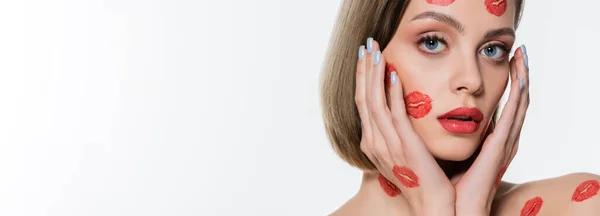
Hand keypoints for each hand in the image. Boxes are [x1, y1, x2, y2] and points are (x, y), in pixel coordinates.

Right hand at [355, 38, 454, 215]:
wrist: (433, 206)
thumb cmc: (422, 181)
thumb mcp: (402, 154)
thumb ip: (396, 132)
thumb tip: (399, 110)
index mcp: (372, 144)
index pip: (363, 104)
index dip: (363, 79)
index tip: (366, 58)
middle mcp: (374, 142)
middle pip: (364, 98)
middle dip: (365, 70)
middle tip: (367, 45)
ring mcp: (387, 144)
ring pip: (374, 102)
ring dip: (375, 74)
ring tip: (377, 52)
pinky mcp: (405, 145)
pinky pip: (394, 114)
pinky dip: (392, 93)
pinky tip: (394, 74)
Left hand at [453, 46, 529, 214]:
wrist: (453, 209)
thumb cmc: (450, 184)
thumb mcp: (452, 151)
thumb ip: (453, 134)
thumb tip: (438, 114)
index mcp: (492, 141)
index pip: (505, 106)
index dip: (509, 84)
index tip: (508, 60)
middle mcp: (502, 139)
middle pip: (517, 100)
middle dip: (521, 75)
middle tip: (520, 51)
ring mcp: (504, 143)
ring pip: (520, 103)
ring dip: (523, 78)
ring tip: (523, 56)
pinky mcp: (501, 147)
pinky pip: (514, 115)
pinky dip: (519, 94)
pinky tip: (520, 77)